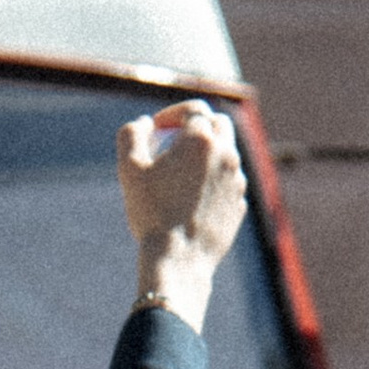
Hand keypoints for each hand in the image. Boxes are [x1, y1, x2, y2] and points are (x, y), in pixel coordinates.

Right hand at [119, 103, 248, 333]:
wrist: (178, 259)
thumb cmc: (151, 213)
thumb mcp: (128, 170)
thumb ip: (131, 135)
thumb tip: (145, 123)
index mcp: (201, 140)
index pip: (193, 109)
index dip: (173, 114)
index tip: (157, 128)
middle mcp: (226, 153)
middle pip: (218, 124)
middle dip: (197, 127)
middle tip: (175, 142)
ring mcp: (237, 179)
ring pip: (226, 153)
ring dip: (206, 154)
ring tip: (181, 173)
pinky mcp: (239, 203)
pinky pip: (228, 181)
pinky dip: (213, 180)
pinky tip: (191, 197)